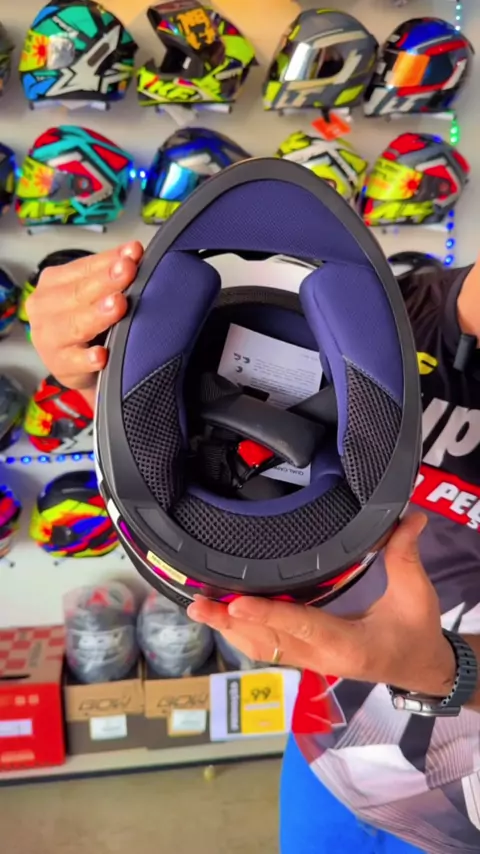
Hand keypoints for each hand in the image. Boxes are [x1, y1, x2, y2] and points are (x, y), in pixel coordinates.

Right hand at [27, 242, 143, 409]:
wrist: (76, 365)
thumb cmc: (86, 323)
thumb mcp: (94, 294)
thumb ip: (111, 273)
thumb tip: (135, 250)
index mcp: (54, 282)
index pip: (85, 267)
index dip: (110, 260)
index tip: (134, 253)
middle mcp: (45, 307)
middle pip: (79, 293)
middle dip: (106, 281)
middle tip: (127, 271)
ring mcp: (49, 338)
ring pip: (75, 325)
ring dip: (98, 315)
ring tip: (118, 305)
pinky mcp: (59, 366)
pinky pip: (75, 362)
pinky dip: (88, 359)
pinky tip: (101, 356)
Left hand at [188, 514, 456, 695]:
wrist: (419, 669)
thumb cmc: (415, 632)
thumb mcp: (415, 594)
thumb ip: (405, 555)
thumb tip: (412, 516)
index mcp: (347, 644)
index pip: (303, 626)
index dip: (269, 615)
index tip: (238, 605)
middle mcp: (321, 656)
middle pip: (268, 642)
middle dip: (231, 623)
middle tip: (197, 605)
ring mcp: (310, 660)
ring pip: (262, 648)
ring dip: (228, 629)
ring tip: (198, 608)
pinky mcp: (304, 657)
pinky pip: (267, 648)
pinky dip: (241, 633)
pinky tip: (221, 617)